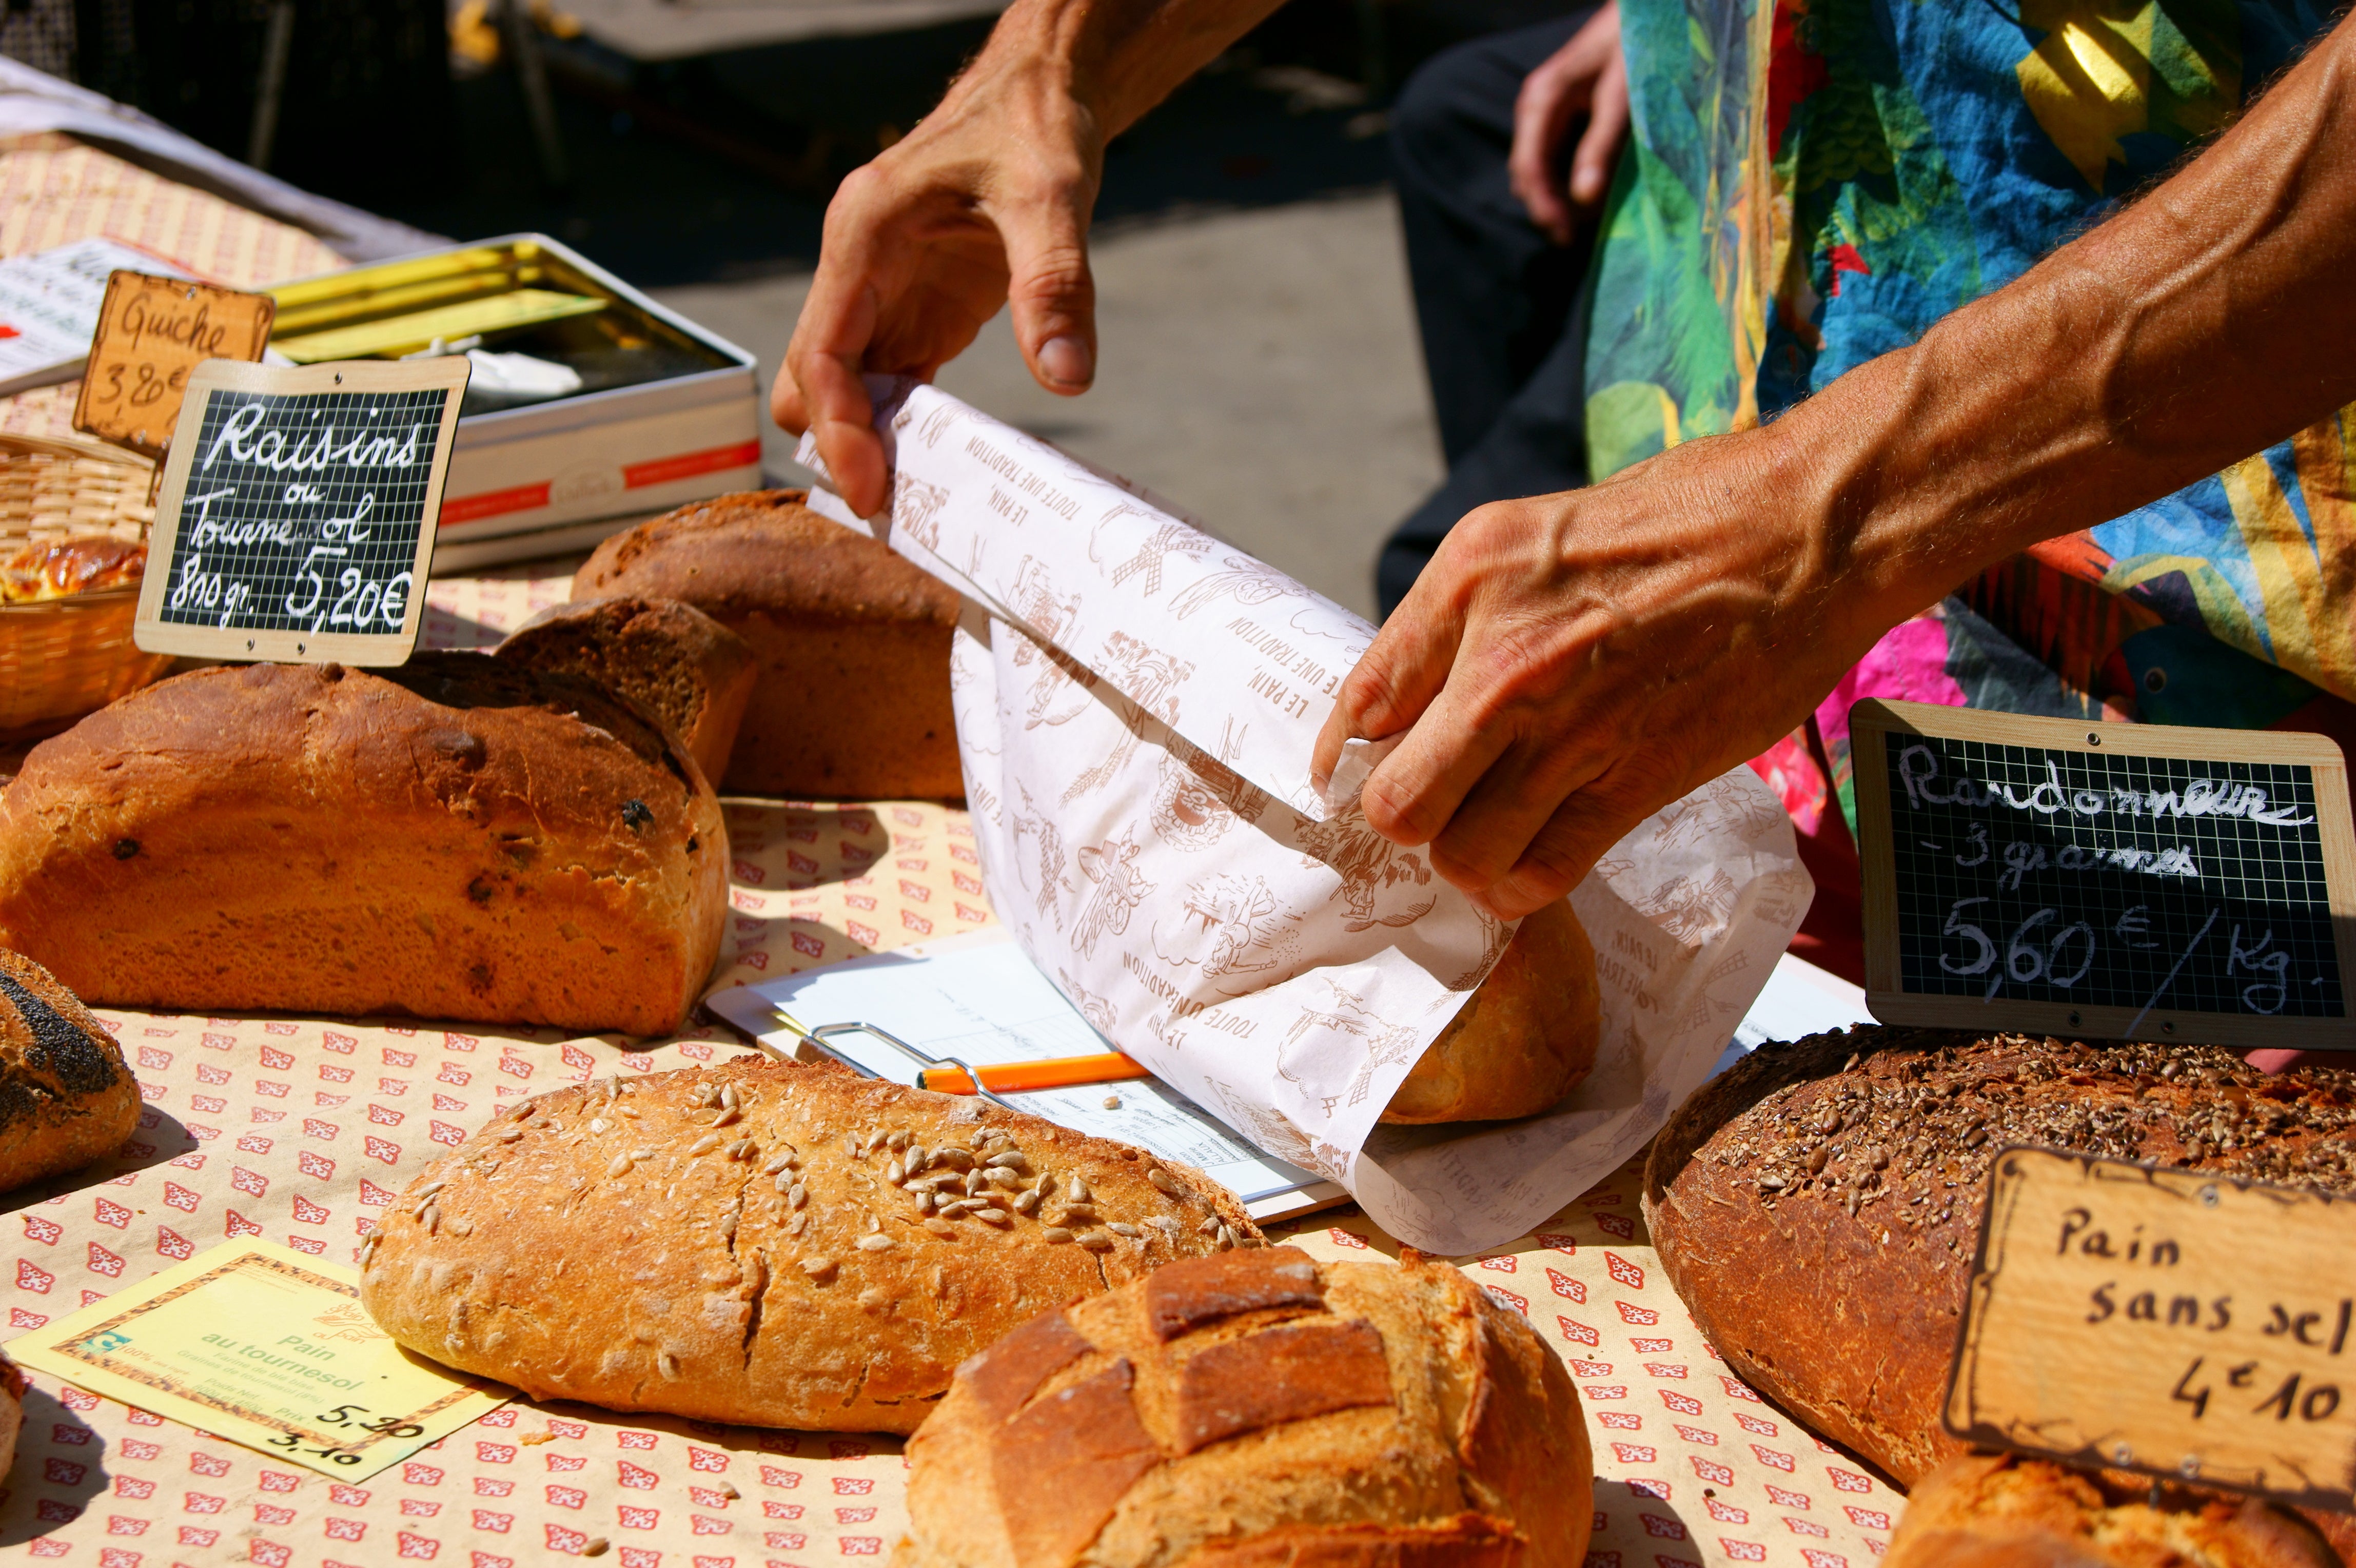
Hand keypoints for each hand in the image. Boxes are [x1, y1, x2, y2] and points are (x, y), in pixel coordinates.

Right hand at [773, 58, 1105, 516]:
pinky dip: (903, 428)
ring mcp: (881, 293)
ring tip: (921, 506)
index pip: (822, 354)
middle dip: (841, 444)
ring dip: (871, 443)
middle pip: (813, 381)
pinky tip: (939, 469)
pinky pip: (889, 384)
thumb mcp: (1053, 197)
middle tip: (899, 509)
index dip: (839, 429)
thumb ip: (1055, 286)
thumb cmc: (1033, 128)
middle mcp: (857, 269)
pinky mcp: (914, 311)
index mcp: (864, 236)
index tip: (873, 491)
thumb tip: (1068, 379)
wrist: (1039, 94)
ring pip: (843, 390)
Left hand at [1312, 424, 1915, 918]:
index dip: (1348, 757)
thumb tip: (1403, 702)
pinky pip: (1541, 874)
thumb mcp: (1532, 535)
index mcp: (1468, 581)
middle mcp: (1502, 658)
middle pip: (1396, 803)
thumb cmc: (1680, 522)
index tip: (1358, 775)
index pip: (1358, 703)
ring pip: (1461, 854)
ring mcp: (1570, 728)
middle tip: (1440, 803)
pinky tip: (1532, 859)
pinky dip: (1523, 886)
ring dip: (1468, 858)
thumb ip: (1459, 615)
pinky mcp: (1636, 779)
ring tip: (1492, 832)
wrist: (1808, 533)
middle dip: (1407, 819)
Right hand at [1507, 2, 1628, 245]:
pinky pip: (1551, 158)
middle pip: (1526, 173)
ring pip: (1536, 169)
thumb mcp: (1621, 98)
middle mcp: (1534, 108)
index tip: (1565, 236)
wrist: (1641, 13)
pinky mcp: (1559, 116)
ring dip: (1554, 199)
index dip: (1543, 206)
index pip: (1528, 167)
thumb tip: (1584, 199)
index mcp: (1541, 101)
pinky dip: (1563, 182)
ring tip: (1581, 225)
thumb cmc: (1634, 48)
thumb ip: (1601, 146)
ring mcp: (1543, 112)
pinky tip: (1584, 198)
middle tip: (1574, 239)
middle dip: (1546, 208)